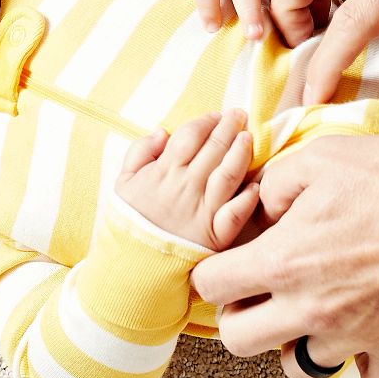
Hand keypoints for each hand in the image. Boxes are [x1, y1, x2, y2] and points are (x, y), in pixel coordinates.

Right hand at [114, 110, 260, 251]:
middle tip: (240, 114)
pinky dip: (247, 200)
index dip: (205, 122)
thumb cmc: (130, 220)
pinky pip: (235, 215)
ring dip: (241, 153)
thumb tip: (163, 131)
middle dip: (228, 127)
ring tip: (248, 137)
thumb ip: (140, 153)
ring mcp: (203, 211)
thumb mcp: (122, 183)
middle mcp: (186, 188)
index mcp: (164, 172)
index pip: (190, 136)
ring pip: (228, 175)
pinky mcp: (215, 235)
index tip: (216, 115)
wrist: (132, 263)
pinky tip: (256, 185)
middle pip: (213, 150)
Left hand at [190, 135, 378, 377]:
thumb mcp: (324, 157)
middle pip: (238, 340)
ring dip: (298, 343)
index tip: (232, 263)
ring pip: (298, 368)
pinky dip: (364, 361)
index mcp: (284, 261)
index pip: (210, 286)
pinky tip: (370, 331)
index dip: (214, 271)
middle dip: (240, 317)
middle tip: (262, 294)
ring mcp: (353, 338)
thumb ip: (274, 181)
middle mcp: (309, 309)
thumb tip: (256, 205)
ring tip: (315, 314)